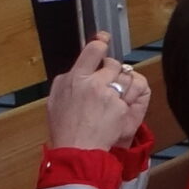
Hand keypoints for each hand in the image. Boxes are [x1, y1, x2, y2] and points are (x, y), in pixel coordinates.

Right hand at [46, 36, 147, 151]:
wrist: (77, 149)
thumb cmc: (64, 126)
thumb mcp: (55, 98)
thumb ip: (67, 79)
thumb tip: (77, 68)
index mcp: (76, 79)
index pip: (93, 51)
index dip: (100, 43)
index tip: (104, 39)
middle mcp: (94, 84)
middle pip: (114, 64)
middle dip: (113, 70)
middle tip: (108, 80)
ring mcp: (110, 96)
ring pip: (126, 77)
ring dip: (123, 83)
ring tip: (114, 94)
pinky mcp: (122, 108)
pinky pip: (132, 94)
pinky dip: (128, 98)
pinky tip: (118, 107)